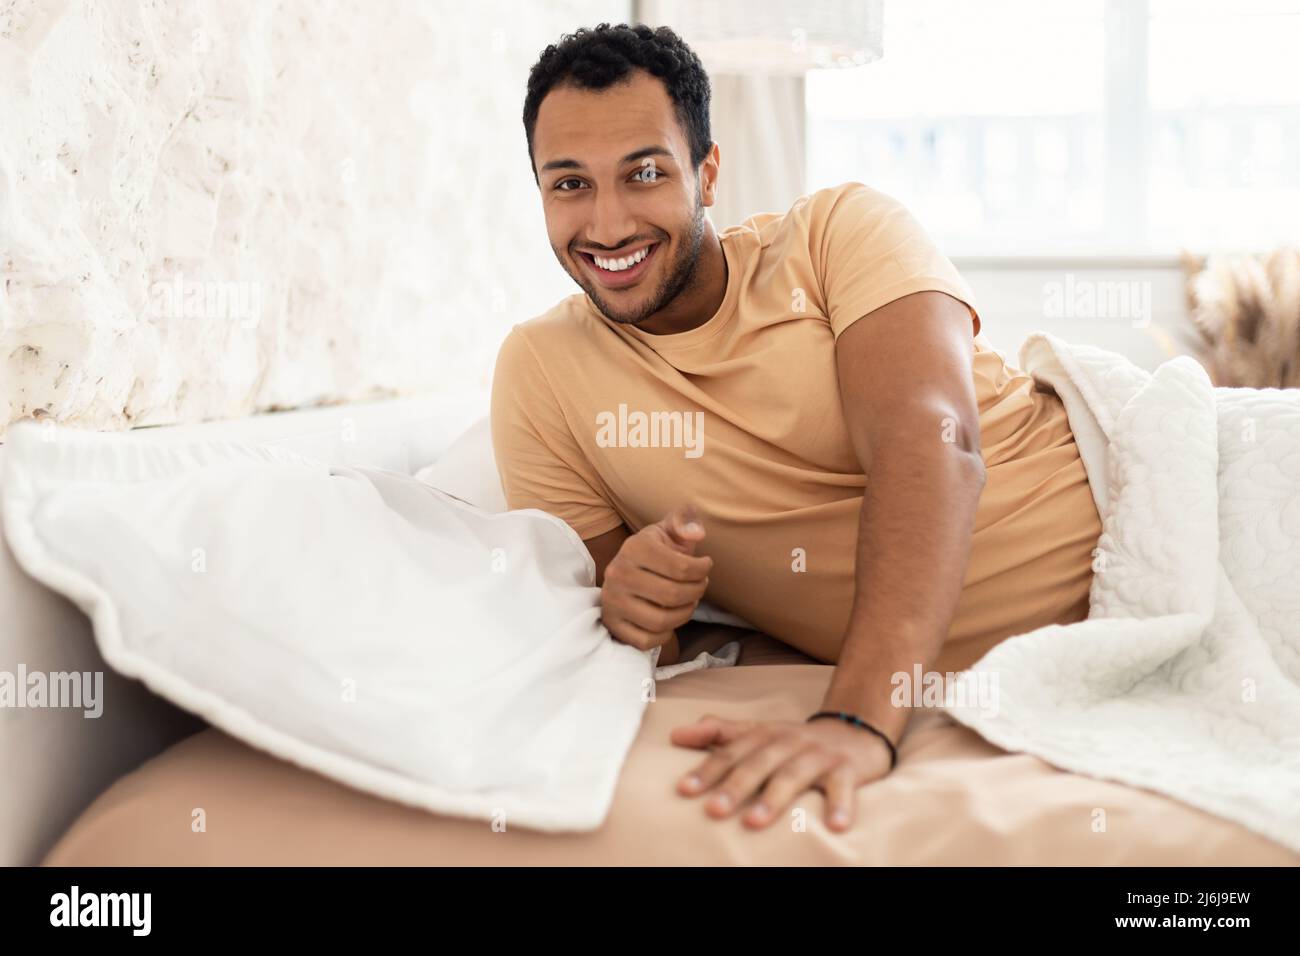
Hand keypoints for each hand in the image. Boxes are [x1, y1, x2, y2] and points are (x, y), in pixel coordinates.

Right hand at [600, 504, 711, 654]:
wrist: (623, 573)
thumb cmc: (654, 551)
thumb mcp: (667, 531)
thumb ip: (684, 522)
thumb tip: (697, 533)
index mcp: (634, 548)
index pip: (681, 567)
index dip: (703, 570)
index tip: (706, 567)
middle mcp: (618, 574)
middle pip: (673, 595)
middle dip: (696, 593)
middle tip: (700, 586)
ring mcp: (613, 602)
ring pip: (661, 621)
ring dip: (685, 614)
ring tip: (689, 602)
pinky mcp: (613, 625)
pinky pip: (647, 640)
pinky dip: (665, 634)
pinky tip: (669, 619)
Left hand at [670, 714, 893, 831]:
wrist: (854, 732)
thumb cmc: (796, 742)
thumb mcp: (758, 732)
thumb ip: (719, 733)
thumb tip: (676, 735)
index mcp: (764, 734)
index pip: (731, 751)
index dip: (707, 769)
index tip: (683, 790)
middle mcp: (789, 742)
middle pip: (758, 763)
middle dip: (735, 786)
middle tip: (713, 810)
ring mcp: (818, 756)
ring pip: (794, 775)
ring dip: (774, 798)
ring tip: (754, 822)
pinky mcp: (848, 769)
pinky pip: (844, 787)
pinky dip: (841, 805)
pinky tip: (835, 827)